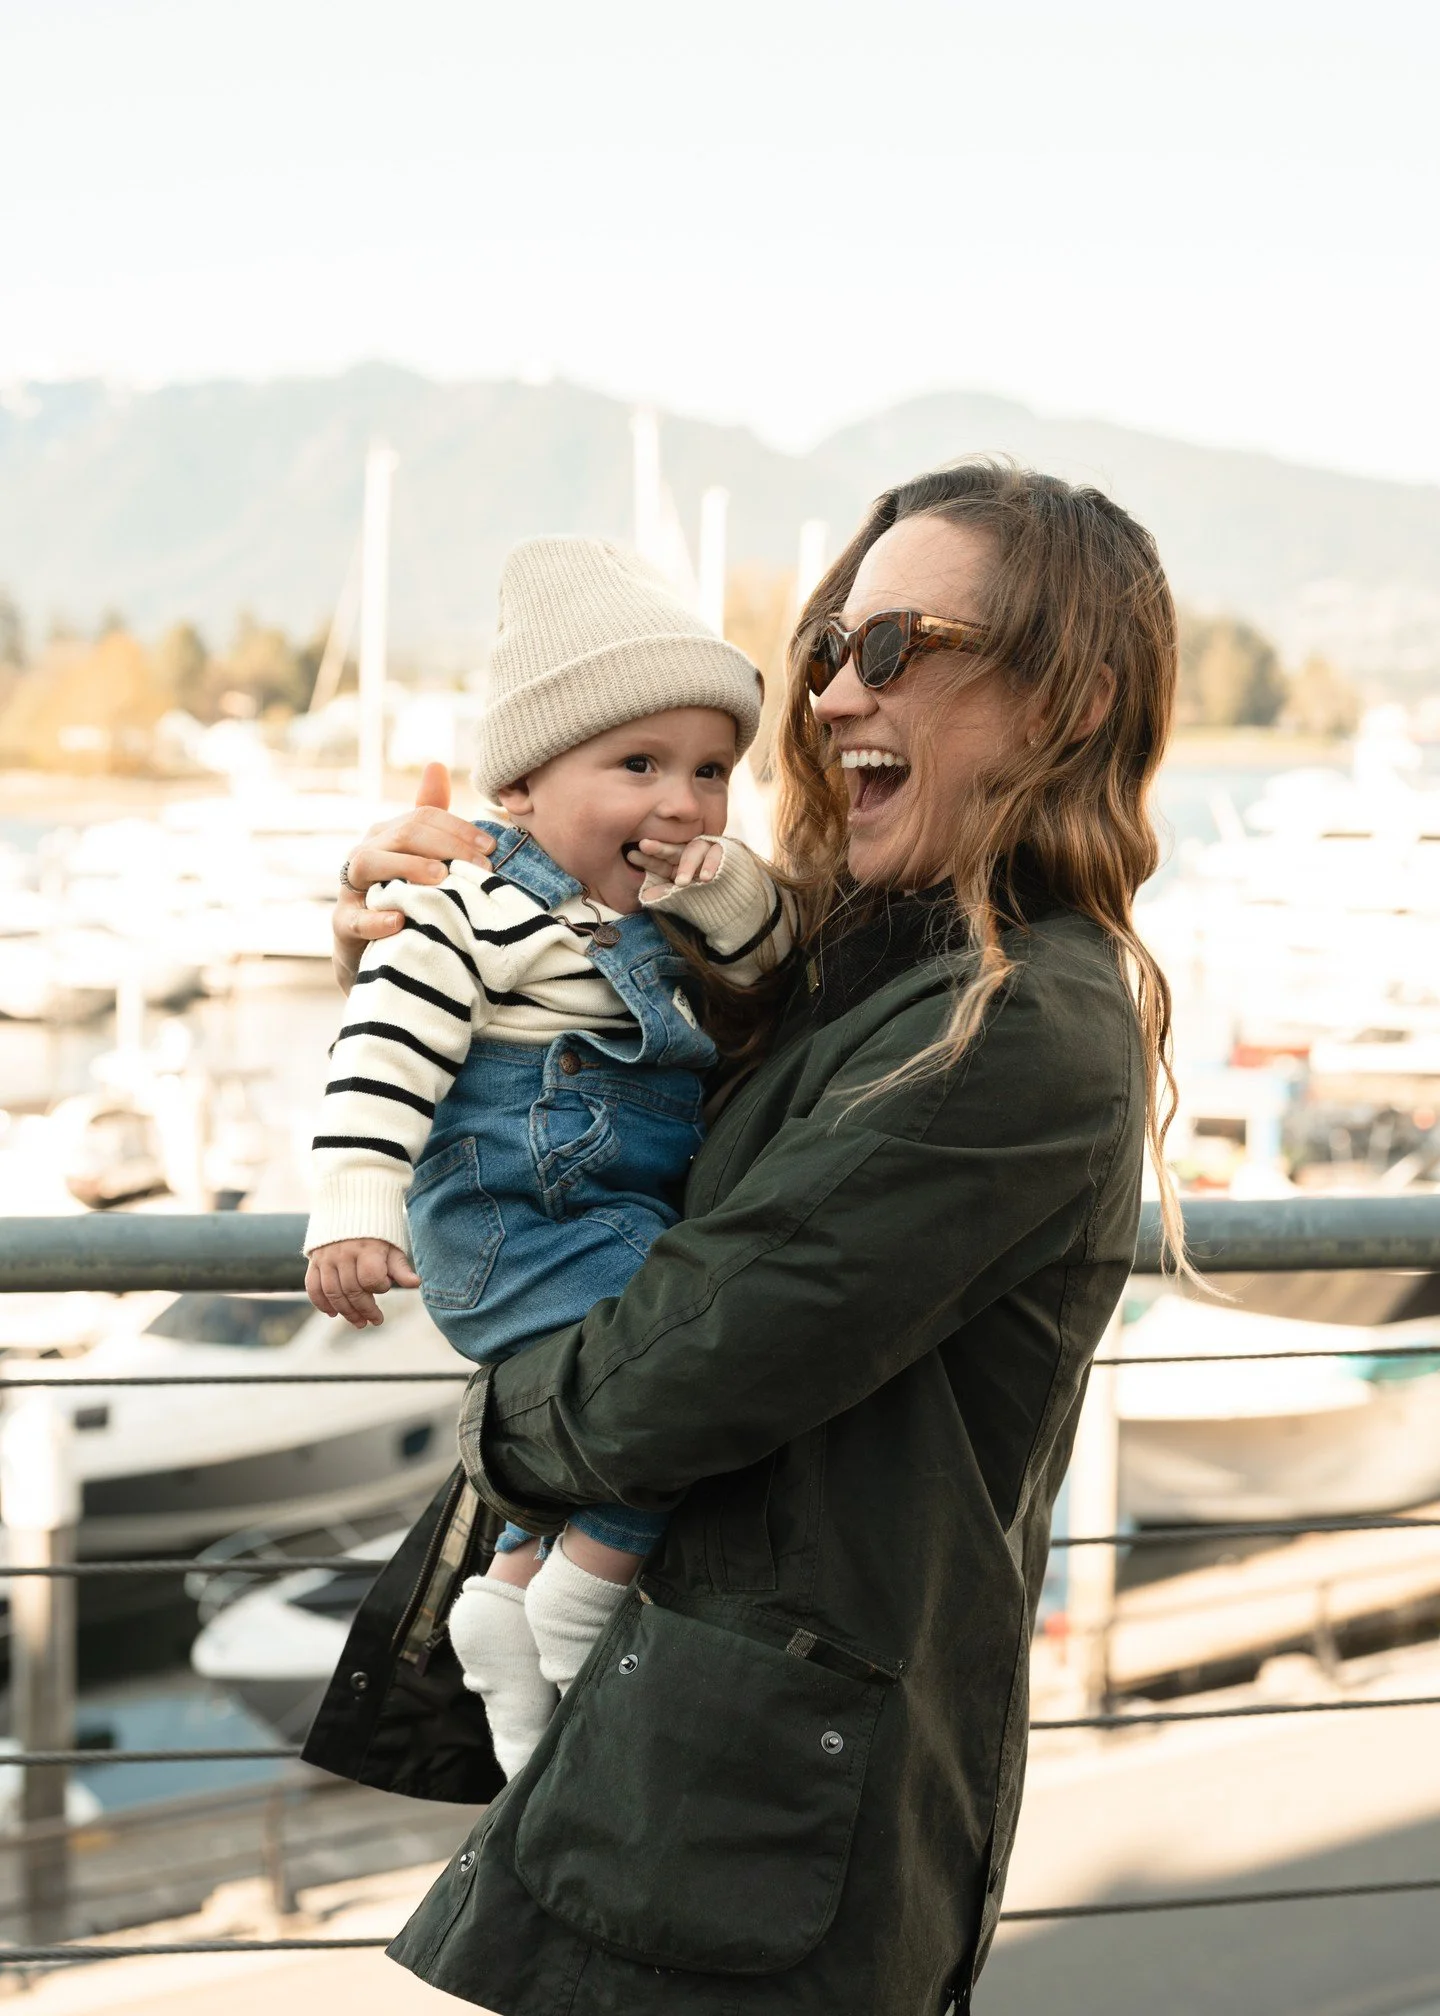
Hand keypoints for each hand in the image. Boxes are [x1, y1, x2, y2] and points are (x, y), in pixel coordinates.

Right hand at [305, 1239, 420, 1328]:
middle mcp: (343, 1253)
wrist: (351, 1209)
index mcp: (366, 1248)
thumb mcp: (392, 1247)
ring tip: (358, 1322)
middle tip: (375, 1321)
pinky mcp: (314, 1260)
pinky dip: (321, 1303)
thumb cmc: (378, 1233)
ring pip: (332, 1292)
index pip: (370, 1277)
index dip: (380, 1287)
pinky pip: (313, 1286)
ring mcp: (326, 1257)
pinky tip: (333, 1313)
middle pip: (351, 1290)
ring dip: (345, 1311)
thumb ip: (400, 1267)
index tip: (386, 1287)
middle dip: (364, 1310)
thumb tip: (416, 1284)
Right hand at [333, 763, 496, 990]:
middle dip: (446, 846)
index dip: (458, 829)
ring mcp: (351, 888)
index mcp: (388, 835)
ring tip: (441, 878)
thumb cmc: (404, 899)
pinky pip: (355, 919)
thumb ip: (431, 818)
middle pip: (402, 834)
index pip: (423, 818)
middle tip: (481, 868)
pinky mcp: (343, 925)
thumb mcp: (421, 859)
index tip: (492, 847)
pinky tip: (399, 919)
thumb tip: (436, 764)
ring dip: (408, 868)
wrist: (379, 954)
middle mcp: (366, 852)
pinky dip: (376, 920)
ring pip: (369, 864)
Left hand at [637, 835, 724, 900]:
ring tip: (681, 882)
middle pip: (674, 849)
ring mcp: (709, 852)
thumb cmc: (706, 901)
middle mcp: (690, 855)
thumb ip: (666, 895)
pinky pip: (718, 855)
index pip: (660, 860)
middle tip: (645, 845)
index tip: (631, 855)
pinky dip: (711, 865)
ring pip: (695, 850)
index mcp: (677, 866)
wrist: (738, 906)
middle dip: (660, 848)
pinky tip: (705, 877)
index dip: (646, 859)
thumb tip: (644, 897)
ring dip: (688, 864)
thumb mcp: (683, 900)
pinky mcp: (727, 853)